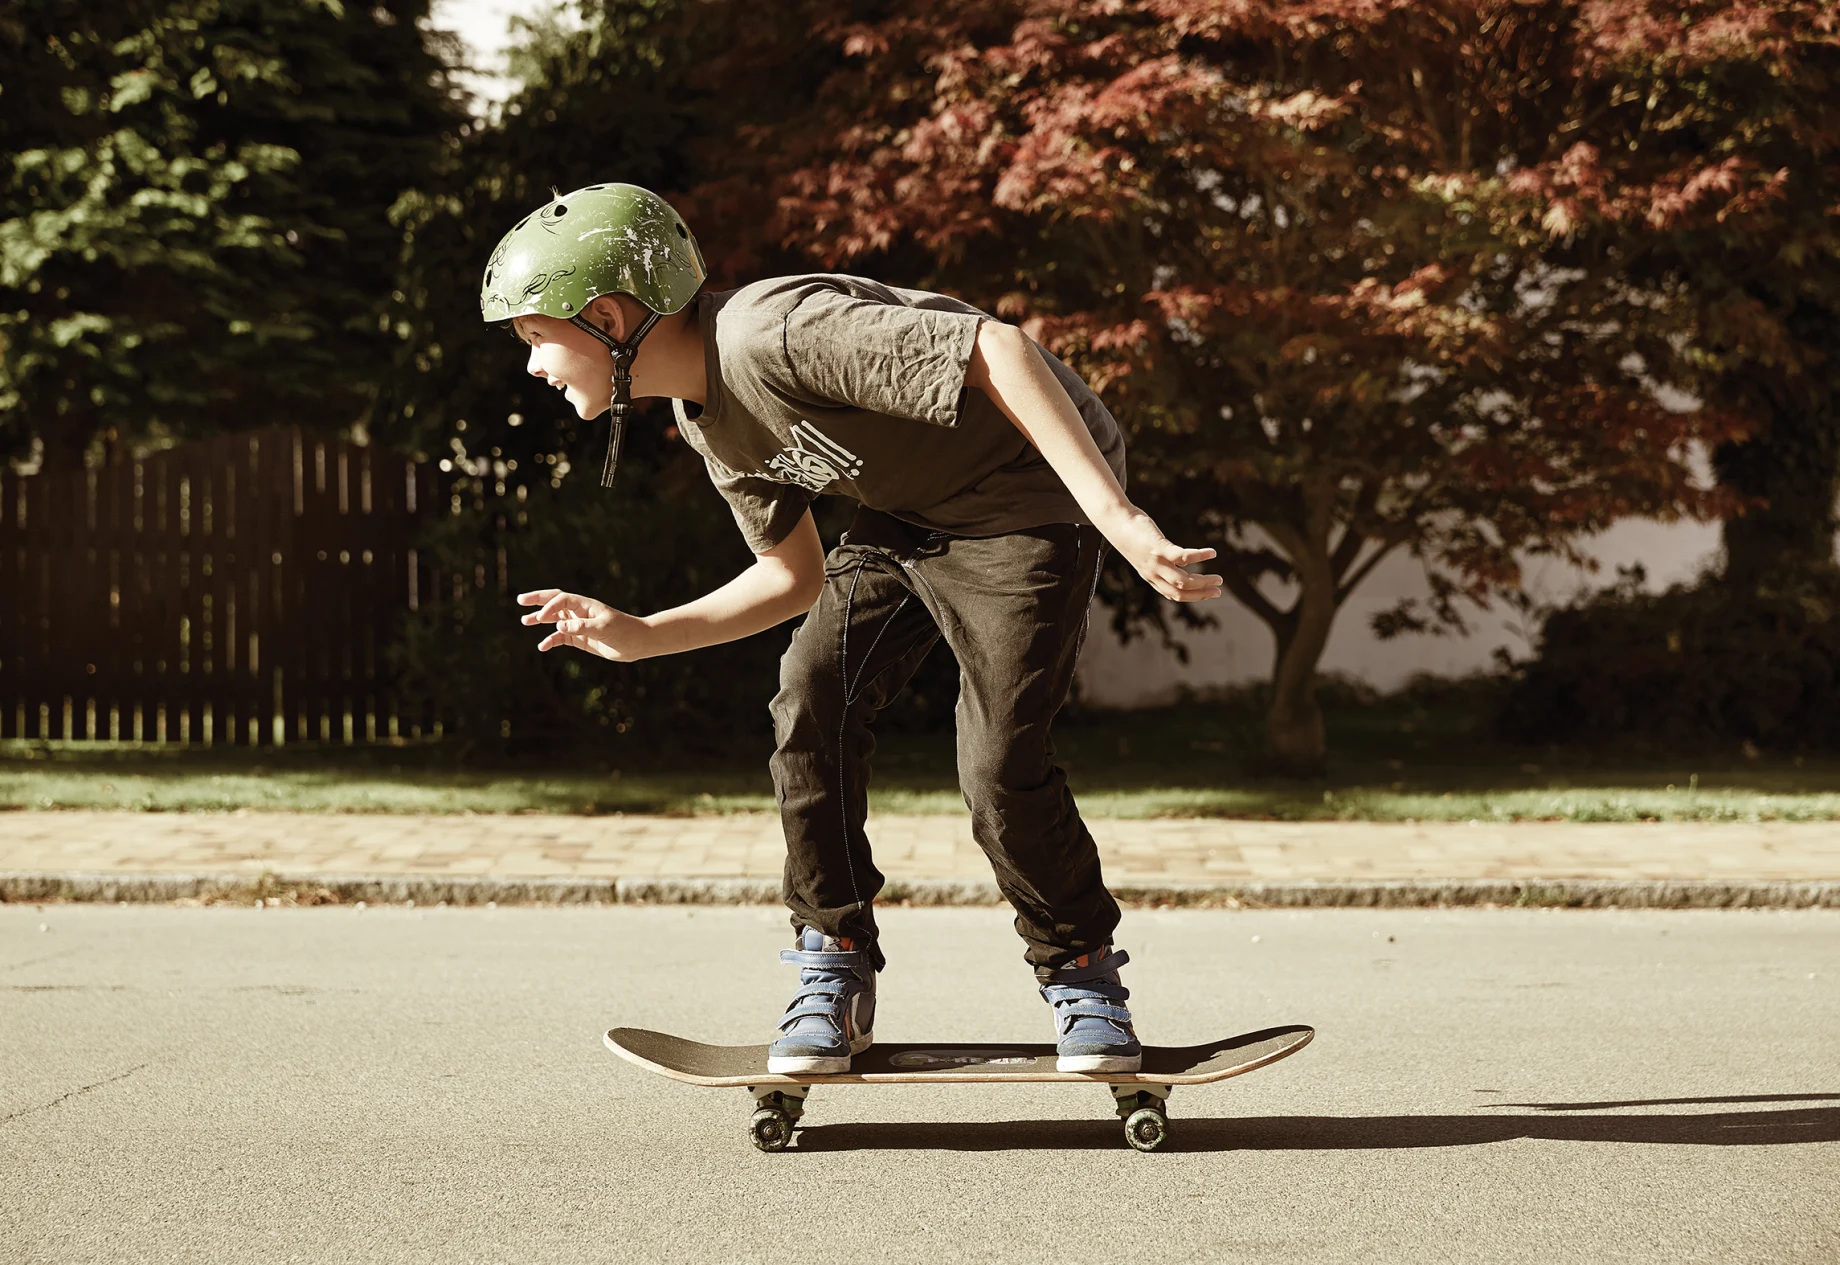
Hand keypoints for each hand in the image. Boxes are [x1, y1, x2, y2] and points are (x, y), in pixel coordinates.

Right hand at [516, 589, 651, 659]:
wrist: (638, 643)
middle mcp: (579, 612)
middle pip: (554, 602)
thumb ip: (581, 627)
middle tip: (520, 600)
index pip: (561, 600)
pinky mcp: (580, 638)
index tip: (542, 619)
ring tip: (524, 621)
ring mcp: (579, 625)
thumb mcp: (603, 628)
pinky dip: (550, 641)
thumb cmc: (624, 631)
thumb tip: (559, 626)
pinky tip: (542, 646)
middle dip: (537, 600)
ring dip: (539, 619)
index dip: (549, 607)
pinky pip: (561, 638)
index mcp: (585, 605)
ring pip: (554, 620)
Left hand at [1104, 511, 1223, 602]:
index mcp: (1151, 576)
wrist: (1114, 522)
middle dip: (1202, 594)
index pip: (1174, 595)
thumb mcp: (1145, 552)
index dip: (1193, 597)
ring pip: (1183, 581)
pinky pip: (1183, 557)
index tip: (1209, 594)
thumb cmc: (1131, 533)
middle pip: (1181, 592)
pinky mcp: (1158, 548)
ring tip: (1219, 578)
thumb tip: (1175, 557)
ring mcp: (1155, 562)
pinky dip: (1200, 556)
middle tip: (1218, 589)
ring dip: (1203, 582)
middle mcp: (1153, 573)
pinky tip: (1212, 553)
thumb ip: (1160, 558)